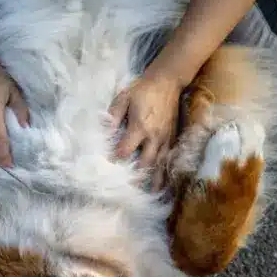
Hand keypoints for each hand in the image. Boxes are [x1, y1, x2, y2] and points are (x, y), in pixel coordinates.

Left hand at [108, 64, 181, 183]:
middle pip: (144, 163)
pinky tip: (162, 183)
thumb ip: (113, 116)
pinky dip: (165, 172)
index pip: (125, 151)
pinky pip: (169, 159)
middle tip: (125, 192)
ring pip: (159, 165)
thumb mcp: (123, 98)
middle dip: (135, 178)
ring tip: (147, 195)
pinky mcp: (173, 138)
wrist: (167, 81)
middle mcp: (154, 137)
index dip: (115, 161)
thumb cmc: (142, 89)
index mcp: (139, 127)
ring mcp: (166, 139)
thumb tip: (104, 133)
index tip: (106, 171)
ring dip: (153, 181)